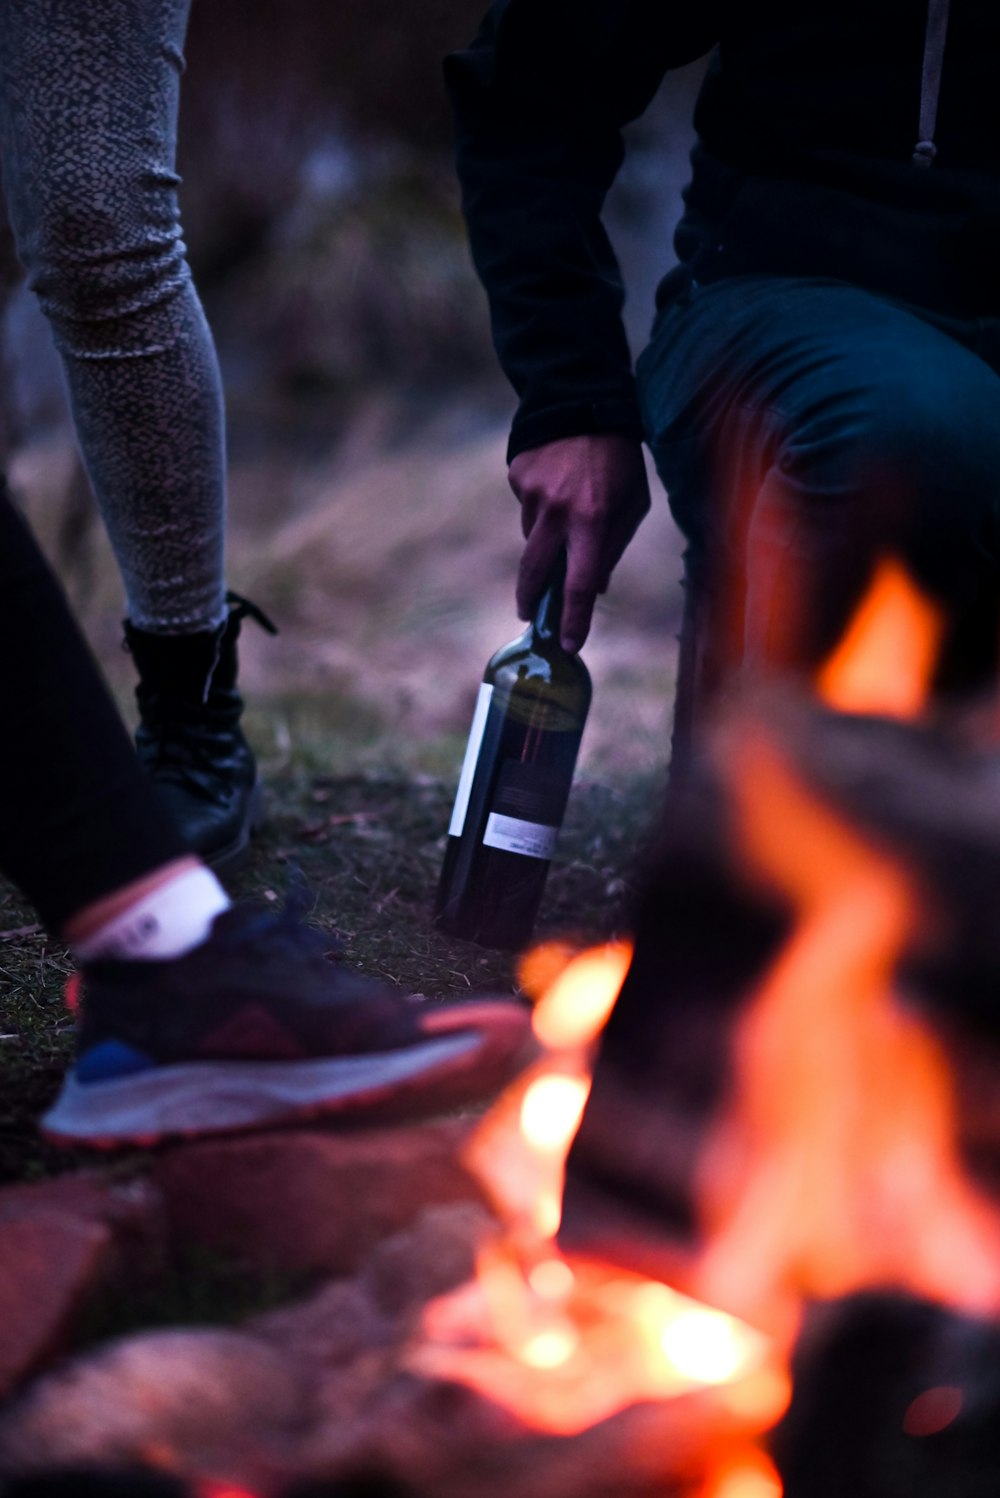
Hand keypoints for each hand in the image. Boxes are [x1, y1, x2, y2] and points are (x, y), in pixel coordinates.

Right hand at [509, 433, 650, 651]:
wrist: (583, 402)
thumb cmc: (619, 459)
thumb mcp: (633, 504)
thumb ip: (613, 547)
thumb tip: (595, 586)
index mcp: (594, 520)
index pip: (581, 583)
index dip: (575, 618)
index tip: (569, 645)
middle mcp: (558, 512)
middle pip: (536, 572)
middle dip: (530, 598)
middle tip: (528, 614)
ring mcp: (533, 495)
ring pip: (533, 536)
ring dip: (547, 535)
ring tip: (567, 504)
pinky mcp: (517, 479)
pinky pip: (526, 506)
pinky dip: (539, 503)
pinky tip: (555, 480)